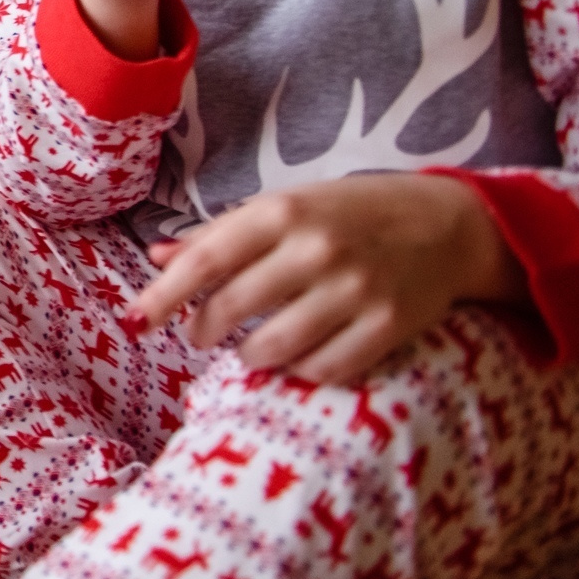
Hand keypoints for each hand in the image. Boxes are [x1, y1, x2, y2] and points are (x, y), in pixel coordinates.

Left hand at [126, 174, 527, 385]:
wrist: (444, 222)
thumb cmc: (347, 213)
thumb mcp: (282, 207)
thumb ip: (220, 235)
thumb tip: (158, 258)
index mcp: (280, 213)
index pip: (205, 261)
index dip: (162, 297)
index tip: (134, 323)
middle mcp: (315, 250)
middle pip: (231, 308)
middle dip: (203, 330)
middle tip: (200, 334)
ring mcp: (355, 290)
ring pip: (273, 347)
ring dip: (248, 356)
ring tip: (247, 346)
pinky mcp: (388, 326)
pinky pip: (324, 369)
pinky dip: (299, 371)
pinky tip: (296, 357)